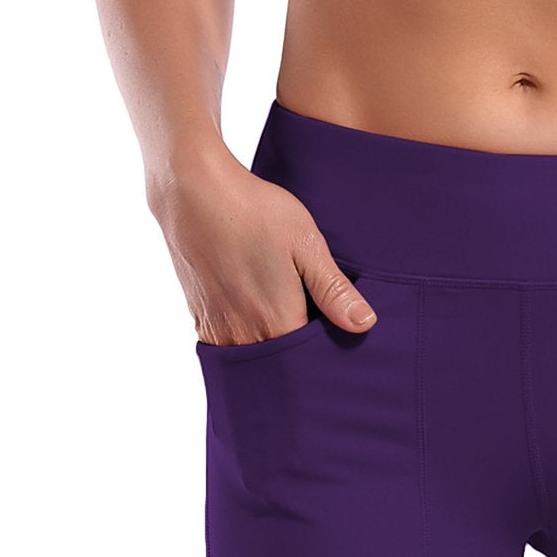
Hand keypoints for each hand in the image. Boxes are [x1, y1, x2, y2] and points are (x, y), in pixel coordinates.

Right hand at [158, 148, 375, 345]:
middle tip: (313, 324)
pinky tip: (255, 307)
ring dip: (270, 345)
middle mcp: (243, 335)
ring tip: (283, 313)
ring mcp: (217, 328)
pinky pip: (229, 344)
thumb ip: (332, 290)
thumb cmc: (254, 211)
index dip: (326, 352)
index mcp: (276, 322)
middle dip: (298, 356)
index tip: (335, 336)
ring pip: (253, 356)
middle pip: (280, 364)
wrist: (193, 192)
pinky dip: (245, 336)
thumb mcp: (305, 244)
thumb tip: (363, 324)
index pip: (309, 361)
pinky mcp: (200, 316)